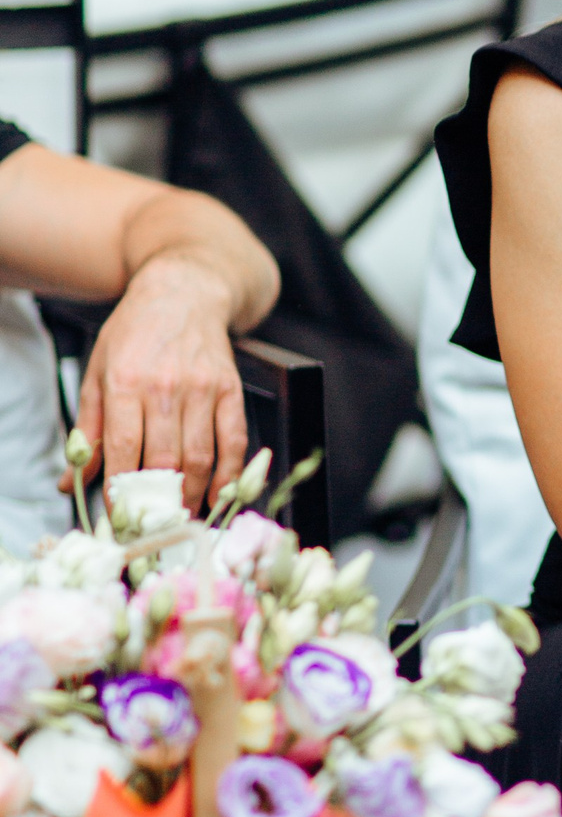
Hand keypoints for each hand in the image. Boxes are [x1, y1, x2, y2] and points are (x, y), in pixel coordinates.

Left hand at [75, 254, 248, 513]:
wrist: (183, 291)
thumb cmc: (135, 333)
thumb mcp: (97, 372)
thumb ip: (88, 429)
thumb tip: (72, 481)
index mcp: (125, 382)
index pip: (123, 450)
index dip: (120, 490)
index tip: (118, 516)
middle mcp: (166, 386)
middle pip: (164, 459)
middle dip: (157, 501)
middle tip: (151, 524)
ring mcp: (203, 388)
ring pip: (199, 456)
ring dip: (190, 494)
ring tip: (179, 514)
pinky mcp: (231, 389)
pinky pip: (234, 441)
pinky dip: (228, 474)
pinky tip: (217, 493)